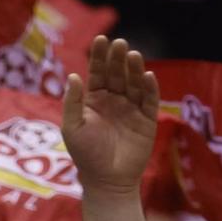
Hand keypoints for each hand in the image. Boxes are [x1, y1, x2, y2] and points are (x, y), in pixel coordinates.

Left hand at [63, 36, 160, 195]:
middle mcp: (114, 100)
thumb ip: (72, 102)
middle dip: (118, 58)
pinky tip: (147, 76)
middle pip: (117, 73)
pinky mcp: (147, 120)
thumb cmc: (86, 155)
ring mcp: (132, 109)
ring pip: (134, 83)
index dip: (99, 56)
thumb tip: (73, 75)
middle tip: (120, 44)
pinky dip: (149, 88)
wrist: (106, 181)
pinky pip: (149, 100)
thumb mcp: (72, 127)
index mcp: (95, 99)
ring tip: (134, 55)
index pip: (98, 72)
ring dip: (135, 68)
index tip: (101, 39)